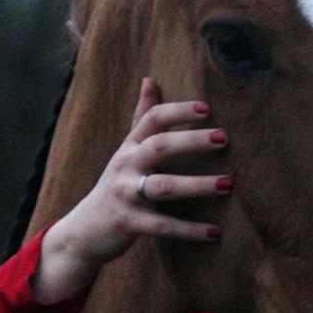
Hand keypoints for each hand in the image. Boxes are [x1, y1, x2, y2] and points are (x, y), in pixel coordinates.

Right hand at [34, 79, 229, 302]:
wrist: (84, 230)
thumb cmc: (116, 186)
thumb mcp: (127, 150)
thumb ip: (142, 118)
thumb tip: (150, 79)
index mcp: (130, 146)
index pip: (153, 119)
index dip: (178, 111)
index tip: (207, 108)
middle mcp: (126, 165)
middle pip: (160, 146)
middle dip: (192, 140)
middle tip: (224, 138)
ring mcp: (125, 194)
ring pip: (164, 186)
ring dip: (197, 185)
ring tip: (228, 184)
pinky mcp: (128, 223)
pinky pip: (163, 226)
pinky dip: (189, 230)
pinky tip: (215, 233)